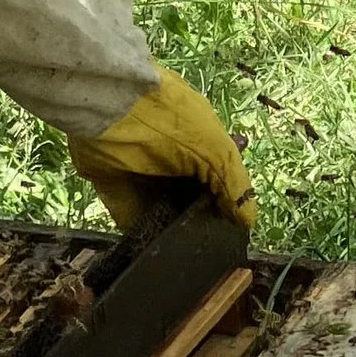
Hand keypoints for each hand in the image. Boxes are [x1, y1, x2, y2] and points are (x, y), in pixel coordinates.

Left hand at [68, 68, 256, 233]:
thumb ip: (234, 185)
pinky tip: (156, 247)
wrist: (107, 106)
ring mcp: (140, 171)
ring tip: (184, 250)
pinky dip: (143, 232)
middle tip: (208, 245)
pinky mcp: (113, 186)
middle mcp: (171, 155)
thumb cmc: (170, 122)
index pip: (218, 174)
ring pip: (162, 208)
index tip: (233, 228)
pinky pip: (132, 216)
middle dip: (199, 218)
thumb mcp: (215, 149)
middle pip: (190, 194)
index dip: (227, 200)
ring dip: (172, 227)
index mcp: (199, 138)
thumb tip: (247, 220)